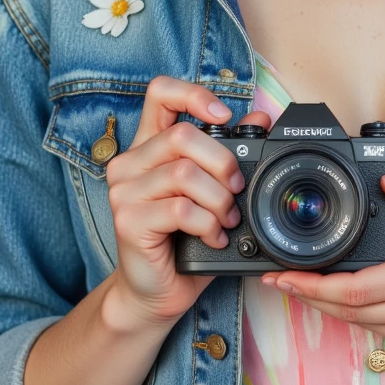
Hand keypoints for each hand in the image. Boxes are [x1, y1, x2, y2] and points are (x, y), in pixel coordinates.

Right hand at [103, 77, 271, 330]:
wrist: (156, 291)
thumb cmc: (184, 240)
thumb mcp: (211, 192)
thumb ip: (229, 153)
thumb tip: (260, 119)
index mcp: (148, 147)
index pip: (160, 93)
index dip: (194, 94)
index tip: (223, 116)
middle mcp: (129, 164)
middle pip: (183, 136)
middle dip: (222, 163)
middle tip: (236, 189)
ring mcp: (124, 192)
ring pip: (185, 174)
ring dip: (219, 200)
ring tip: (226, 219)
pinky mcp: (128, 221)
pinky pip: (180, 210)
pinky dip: (208, 224)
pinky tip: (214, 236)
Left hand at [263, 167, 384, 357]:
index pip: (354, 288)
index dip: (311, 285)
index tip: (283, 274)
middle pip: (347, 311)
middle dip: (307, 296)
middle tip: (277, 280)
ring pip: (361, 325)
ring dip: (327, 308)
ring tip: (300, 288)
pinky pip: (381, 332)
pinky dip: (356, 317)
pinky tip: (341, 300)